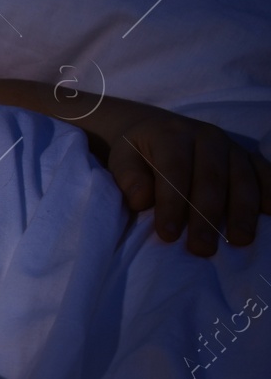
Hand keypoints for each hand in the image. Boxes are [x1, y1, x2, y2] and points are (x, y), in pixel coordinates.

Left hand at [80, 98, 270, 256]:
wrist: (157, 129)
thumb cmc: (138, 153)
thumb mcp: (122, 158)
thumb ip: (128, 177)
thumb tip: (141, 200)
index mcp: (172, 136)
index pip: (174, 171)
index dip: (172, 204)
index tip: (168, 235)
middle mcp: (206, 137)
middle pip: (211, 178)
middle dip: (207, 216)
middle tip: (202, 249)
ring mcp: (231, 146)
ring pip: (242, 178)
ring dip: (243, 211)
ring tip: (240, 240)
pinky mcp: (248, 156)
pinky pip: (264, 172)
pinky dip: (270, 192)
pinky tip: (270, 213)